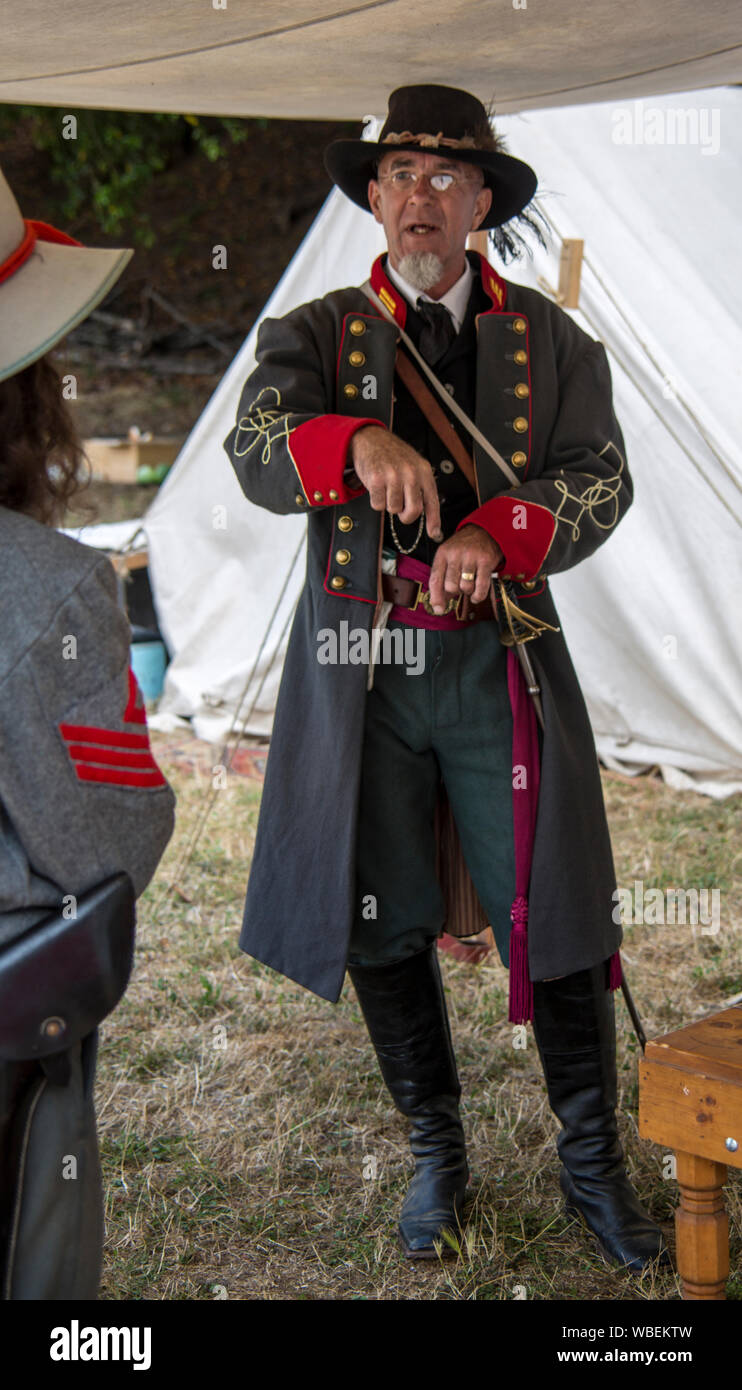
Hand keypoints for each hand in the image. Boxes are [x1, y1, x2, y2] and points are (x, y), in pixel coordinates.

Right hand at [350, 425, 442, 540]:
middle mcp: (410, 473)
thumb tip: (427, 516)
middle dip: (405, 516)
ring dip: (388, 504)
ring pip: (393, 509)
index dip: (434, 521)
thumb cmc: (394, 456)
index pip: (432, 501)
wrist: (371, 439)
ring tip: (387, 488)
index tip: (434, 533)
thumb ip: (421, 488)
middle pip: (413, 511)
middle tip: (400, 508)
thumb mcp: (414, 466)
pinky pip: (378, 505)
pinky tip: (377, 486)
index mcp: (423, 471)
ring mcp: (393, 476)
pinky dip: (376, 500)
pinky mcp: (376, 480)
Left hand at [428, 525, 503, 611]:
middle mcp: (455, 554)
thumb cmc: (464, 548)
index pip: (435, 579)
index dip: (436, 597)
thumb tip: (439, 604)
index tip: (438, 609)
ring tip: (470, 586)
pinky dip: (478, 596)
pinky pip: (481, 586)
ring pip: (465, 587)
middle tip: (460, 587)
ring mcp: (471, 557)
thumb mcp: (449, 557)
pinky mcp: (486, 561)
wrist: (485, 530)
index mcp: (442, 553)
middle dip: (455, 592)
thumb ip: (443, 578)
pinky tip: (476, 595)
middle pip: (451, 586)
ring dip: (468, 592)